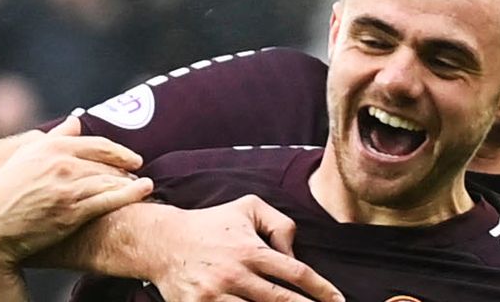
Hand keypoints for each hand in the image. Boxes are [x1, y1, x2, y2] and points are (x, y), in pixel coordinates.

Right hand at [0, 116, 153, 267]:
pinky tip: (145, 190)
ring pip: (111, 181)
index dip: (120, 152)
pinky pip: (110, 200)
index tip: (134, 158)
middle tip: (137, 175)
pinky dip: (131, 194)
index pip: (98, 145)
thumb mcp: (26, 157)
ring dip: (130, 182)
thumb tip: (75, 120)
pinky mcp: (73, 212)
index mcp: (52, 148)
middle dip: (126, 169)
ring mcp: (69, 188)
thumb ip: (55, 137)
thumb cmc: (4, 192)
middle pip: (108, 163)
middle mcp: (62, 165)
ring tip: (141, 186)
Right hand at [149, 195, 343, 301]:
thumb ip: (279, 223)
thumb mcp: (248, 207)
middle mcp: (234, 273)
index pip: (296, 272)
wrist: (161, 241)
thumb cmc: (210, 224)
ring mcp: (215, 295)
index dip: (321, 289)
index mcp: (250, 249)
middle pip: (281, 301)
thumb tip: (295, 254)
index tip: (338, 301)